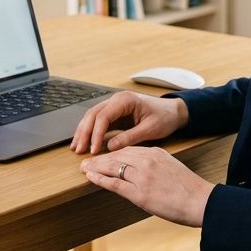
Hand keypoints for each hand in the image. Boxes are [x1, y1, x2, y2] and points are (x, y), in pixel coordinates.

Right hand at [70, 92, 188, 154]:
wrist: (173, 111)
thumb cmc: (164, 117)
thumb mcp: (150, 129)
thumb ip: (130, 137)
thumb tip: (110, 147)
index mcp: (125, 100)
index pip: (103, 116)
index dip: (95, 133)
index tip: (92, 150)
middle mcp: (117, 100)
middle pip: (93, 114)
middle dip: (84, 132)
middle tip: (78, 150)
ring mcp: (114, 105)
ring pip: (92, 117)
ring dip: (83, 132)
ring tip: (76, 147)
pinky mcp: (115, 113)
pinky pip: (98, 121)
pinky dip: (90, 132)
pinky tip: (85, 142)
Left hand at [80, 146, 214, 226]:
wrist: (201, 201)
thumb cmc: (190, 190)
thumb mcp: (171, 168)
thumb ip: (155, 166)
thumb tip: (141, 172)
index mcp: (156, 153)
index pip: (128, 150)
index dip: (112, 153)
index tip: (103, 156)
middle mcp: (147, 161)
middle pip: (117, 155)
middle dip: (100, 158)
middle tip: (87, 160)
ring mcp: (142, 176)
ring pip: (112, 166)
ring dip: (95, 167)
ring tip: (84, 168)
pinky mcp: (139, 193)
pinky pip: (114, 182)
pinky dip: (99, 179)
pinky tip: (90, 177)